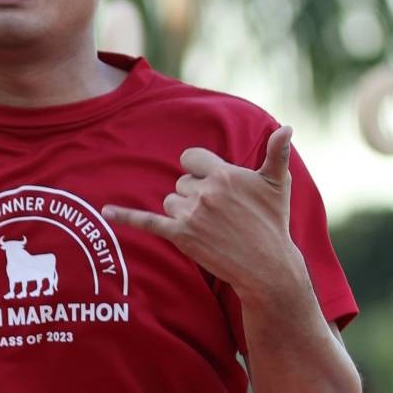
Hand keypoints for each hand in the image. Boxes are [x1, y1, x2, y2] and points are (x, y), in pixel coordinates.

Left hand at [105, 127, 299, 296]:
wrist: (266, 265)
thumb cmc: (273, 222)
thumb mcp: (277, 184)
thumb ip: (277, 153)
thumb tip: (288, 127)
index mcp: (224, 174)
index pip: (191, 158)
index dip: (199, 170)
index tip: (211, 181)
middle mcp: (205, 191)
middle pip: (180, 182)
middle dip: (194, 194)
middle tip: (219, 213)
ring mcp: (191, 214)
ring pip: (169, 201)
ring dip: (183, 211)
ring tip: (210, 226)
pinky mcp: (180, 236)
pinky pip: (146, 221)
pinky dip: (124, 215)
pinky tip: (105, 211)